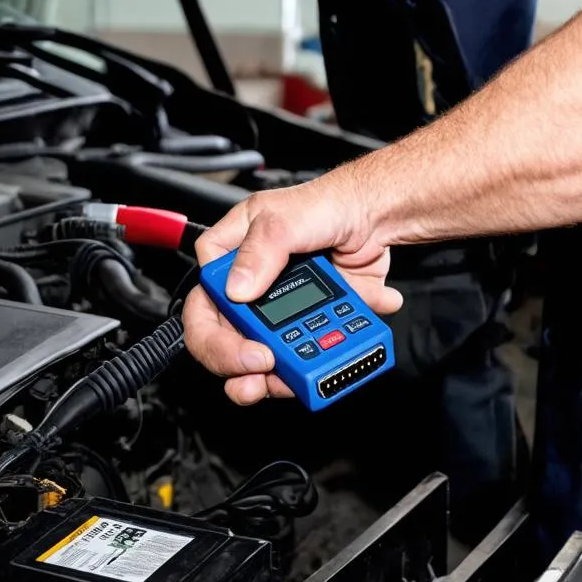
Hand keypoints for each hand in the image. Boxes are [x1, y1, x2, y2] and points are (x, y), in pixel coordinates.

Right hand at [183, 176, 402, 404]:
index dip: (211, 328)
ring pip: (260, 358)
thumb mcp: (285, 218)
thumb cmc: (331, 203)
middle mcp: (248, 287)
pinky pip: (302, 358)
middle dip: (238, 364)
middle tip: (262, 369)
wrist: (379, 218)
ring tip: (293, 378)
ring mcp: (277, 311)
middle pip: (225, 338)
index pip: (201, 299)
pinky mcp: (307, 327)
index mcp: (231, 256)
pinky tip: (336, 352)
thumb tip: (238, 289)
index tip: (242, 338)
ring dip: (275, 377)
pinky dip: (318, 364)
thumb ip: (260, 250)